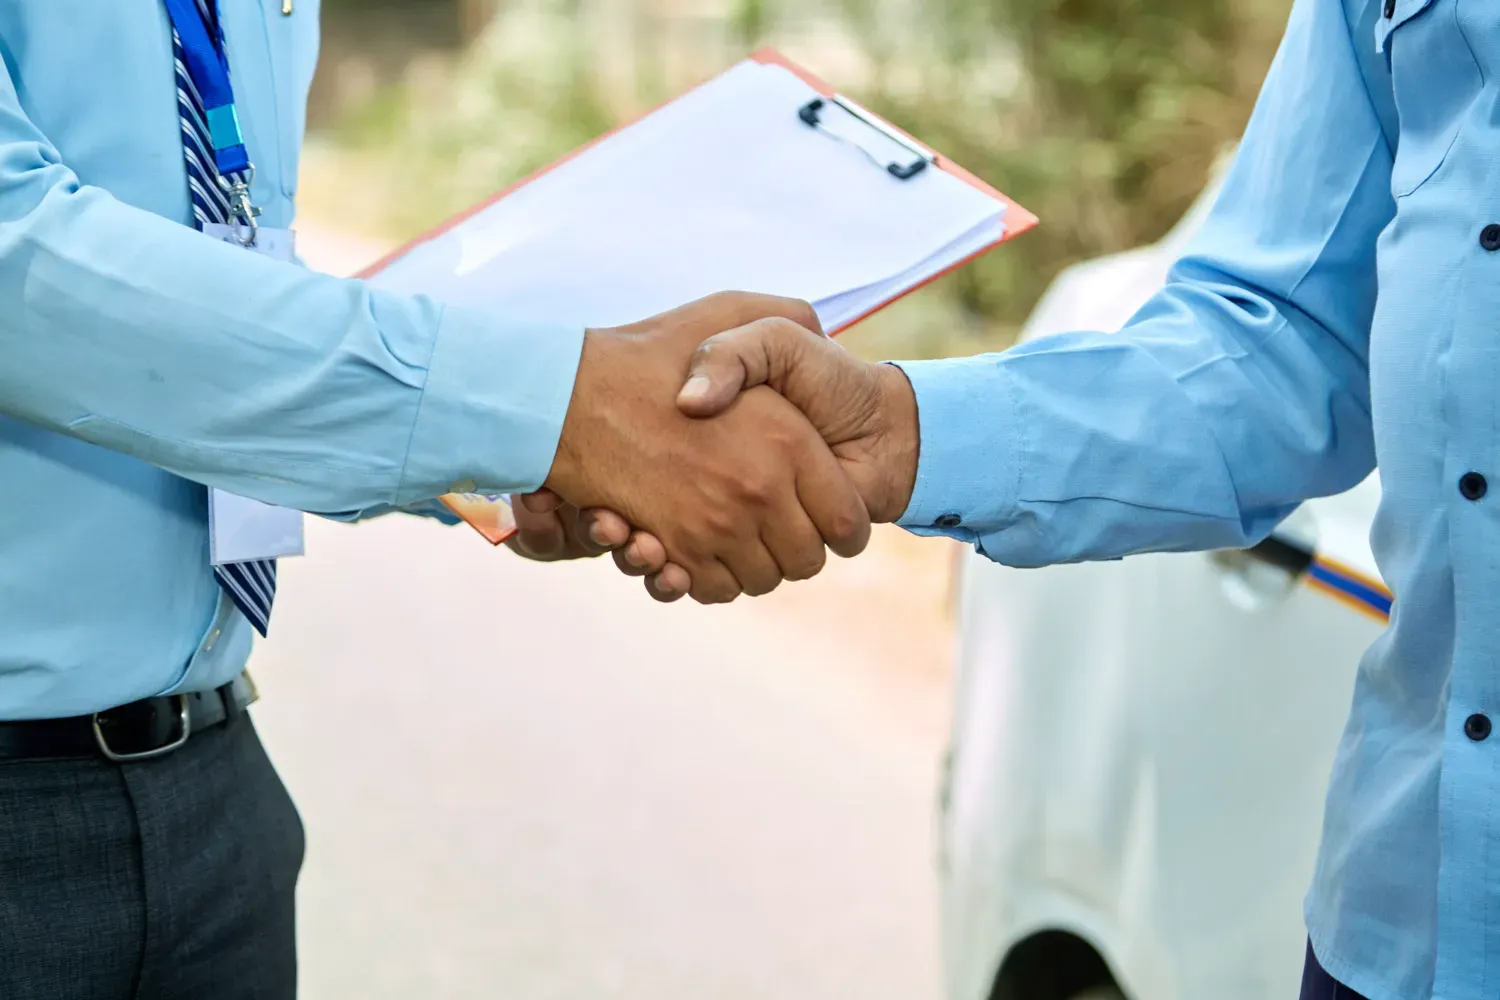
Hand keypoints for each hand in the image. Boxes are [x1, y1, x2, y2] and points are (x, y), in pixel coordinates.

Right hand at [544, 293, 871, 603]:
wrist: (566, 393)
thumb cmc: (652, 349)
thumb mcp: (735, 310)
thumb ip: (788, 320)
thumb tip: (826, 342)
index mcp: (789, 439)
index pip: (847, 519)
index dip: (843, 525)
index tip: (829, 518)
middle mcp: (759, 489)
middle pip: (807, 560)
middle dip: (798, 550)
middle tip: (781, 527)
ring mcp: (716, 525)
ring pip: (762, 580)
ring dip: (754, 567)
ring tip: (741, 535)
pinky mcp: (675, 550)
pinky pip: (713, 588)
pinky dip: (711, 578)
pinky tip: (703, 548)